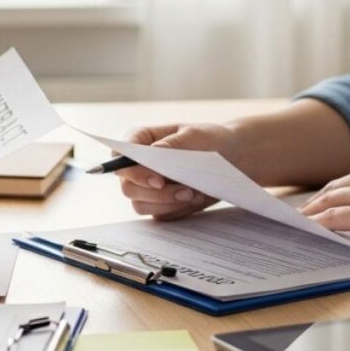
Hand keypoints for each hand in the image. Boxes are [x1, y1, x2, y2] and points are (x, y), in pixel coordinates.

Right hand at [117, 123, 238, 220]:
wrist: (230, 158)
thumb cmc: (209, 140)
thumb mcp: (196, 135)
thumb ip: (174, 143)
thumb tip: (153, 151)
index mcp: (140, 140)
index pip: (120, 156)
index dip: (132, 171)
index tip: (158, 180)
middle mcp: (138, 165)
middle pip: (127, 186)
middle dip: (155, 194)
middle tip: (184, 191)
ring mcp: (146, 186)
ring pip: (140, 204)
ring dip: (167, 203)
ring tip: (194, 194)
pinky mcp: (158, 203)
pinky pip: (158, 214)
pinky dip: (177, 210)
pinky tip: (196, 198)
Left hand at [299, 158, 349, 252]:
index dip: (332, 192)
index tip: (319, 201)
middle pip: (333, 188)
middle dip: (314, 201)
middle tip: (297, 212)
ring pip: (328, 201)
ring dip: (309, 213)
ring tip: (295, 223)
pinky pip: (332, 219)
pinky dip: (316, 224)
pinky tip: (305, 231)